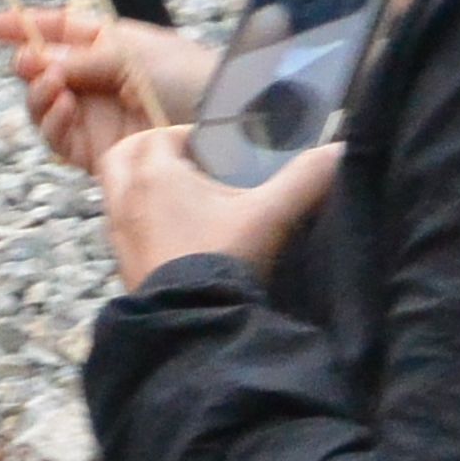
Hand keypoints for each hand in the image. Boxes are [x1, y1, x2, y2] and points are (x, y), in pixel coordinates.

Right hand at [0, 4, 218, 174]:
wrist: (227, 128)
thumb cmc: (191, 78)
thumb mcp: (134, 55)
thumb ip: (81, 59)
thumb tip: (35, 57)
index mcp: (111, 45)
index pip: (61, 30)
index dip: (28, 26)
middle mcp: (98, 79)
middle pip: (43, 70)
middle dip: (30, 65)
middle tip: (29, 63)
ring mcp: (96, 116)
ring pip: (44, 106)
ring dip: (38, 94)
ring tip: (53, 87)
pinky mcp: (97, 152)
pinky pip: (58, 138)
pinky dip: (52, 123)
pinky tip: (63, 109)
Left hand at [96, 124, 340, 288]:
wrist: (194, 325)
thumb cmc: (225, 258)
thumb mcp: (271, 215)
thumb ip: (306, 178)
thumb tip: (342, 150)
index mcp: (154, 173)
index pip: (159, 135)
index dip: (186, 136)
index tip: (215, 148)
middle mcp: (126, 197)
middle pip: (123, 156)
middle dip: (150, 151)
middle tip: (186, 164)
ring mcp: (118, 232)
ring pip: (116, 191)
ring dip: (140, 185)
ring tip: (181, 198)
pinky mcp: (121, 262)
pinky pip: (120, 225)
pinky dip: (138, 218)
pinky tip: (174, 235)